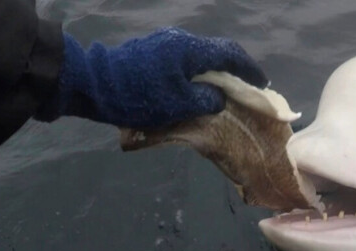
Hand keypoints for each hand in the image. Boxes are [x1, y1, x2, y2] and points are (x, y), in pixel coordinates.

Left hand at [36, 27, 267, 127]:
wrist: (94, 84)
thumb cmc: (139, 96)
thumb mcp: (179, 105)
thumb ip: (207, 100)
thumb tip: (218, 97)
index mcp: (191, 50)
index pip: (231, 54)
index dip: (249, 70)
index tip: (262, 84)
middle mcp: (180, 41)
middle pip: (217, 51)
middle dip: (234, 70)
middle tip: (246, 88)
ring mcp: (165, 43)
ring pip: (200, 56)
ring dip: (215, 72)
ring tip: (223, 91)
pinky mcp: (153, 51)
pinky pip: (185, 59)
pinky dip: (198, 72)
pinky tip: (197, 87)